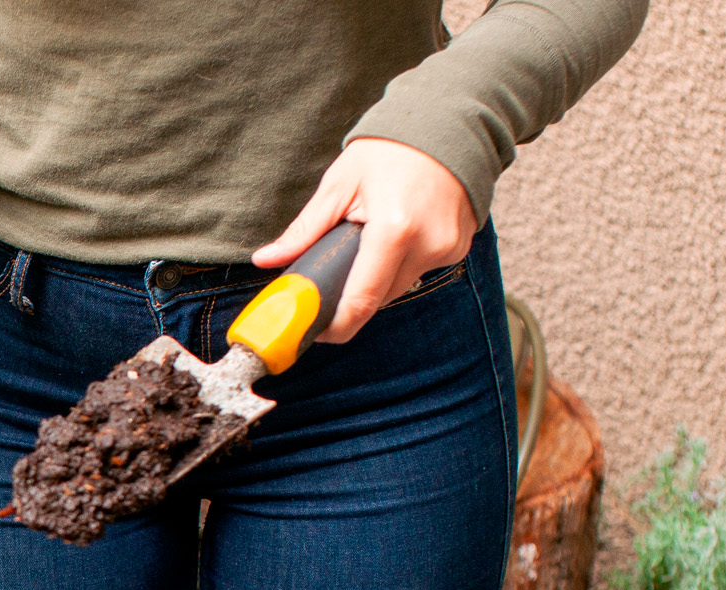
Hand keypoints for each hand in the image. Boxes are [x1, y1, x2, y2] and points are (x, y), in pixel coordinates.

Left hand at [252, 138, 475, 343]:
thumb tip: (266, 259)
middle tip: (332, 275)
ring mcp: (448, 249)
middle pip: (378, 299)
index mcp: (394, 230)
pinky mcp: (459, 248)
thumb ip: (304, 230)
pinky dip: (401, 262)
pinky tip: (396, 233)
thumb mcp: (339, 185)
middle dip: (352, 294)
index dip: (336, 325)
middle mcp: (427, 245)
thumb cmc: (389, 150)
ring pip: (399, 287)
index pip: (361, 301)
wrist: (448, 123)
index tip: (315, 330)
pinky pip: (419, 271)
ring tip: (367, 241)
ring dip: (377, 277)